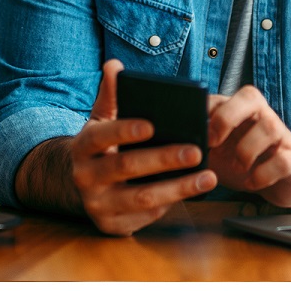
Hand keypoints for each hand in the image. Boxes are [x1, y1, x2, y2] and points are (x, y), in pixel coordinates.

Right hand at [71, 60, 216, 234]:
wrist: (82, 186)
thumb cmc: (102, 147)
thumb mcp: (102, 121)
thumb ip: (111, 95)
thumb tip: (114, 65)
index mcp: (83, 146)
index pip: (102, 136)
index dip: (125, 131)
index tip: (152, 125)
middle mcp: (85, 177)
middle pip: (126, 167)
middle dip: (163, 159)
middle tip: (196, 151)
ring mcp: (98, 205)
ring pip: (142, 198)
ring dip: (178, 188)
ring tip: (208, 177)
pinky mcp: (112, 226)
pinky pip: (146, 216)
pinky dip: (172, 204)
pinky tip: (193, 191)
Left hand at [206, 85, 290, 208]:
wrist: (282, 185)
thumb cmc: (245, 166)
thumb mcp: (218, 155)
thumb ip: (200, 146)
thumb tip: (173, 145)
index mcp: (241, 113)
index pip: (223, 97)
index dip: (206, 110)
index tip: (194, 133)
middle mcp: (263, 118)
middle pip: (251, 96)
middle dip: (227, 117)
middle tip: (213, 142)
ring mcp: (281, 138)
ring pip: (270, 127)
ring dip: (247, 150)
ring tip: (238, 168)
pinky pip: (283, 160)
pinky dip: (264, 174)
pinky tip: (253, 183)